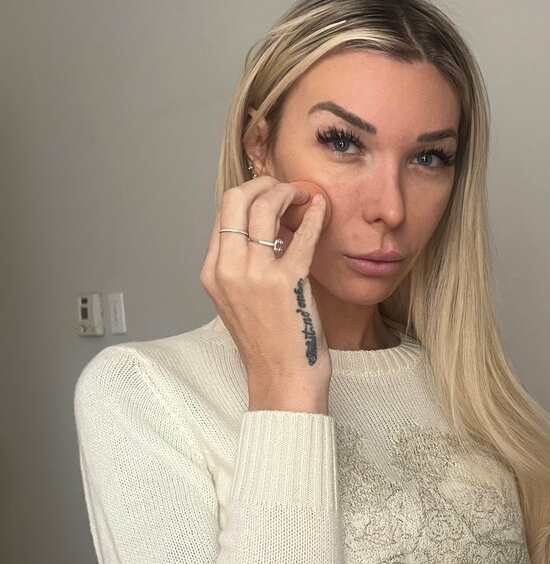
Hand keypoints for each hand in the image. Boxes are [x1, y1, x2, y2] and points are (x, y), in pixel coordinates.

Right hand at [200, 175, 332, 399]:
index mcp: (212, 273)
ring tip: (305, 196)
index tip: (270, 194)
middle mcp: (228, 270)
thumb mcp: (239, 301)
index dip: (249, 195)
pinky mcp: (287, 282)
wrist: (283, 380)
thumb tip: (264, 228)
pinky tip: (322, 209)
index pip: (223, 214)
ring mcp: (255, 275)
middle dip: (263, 183)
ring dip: (288, 193)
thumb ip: (242, 266)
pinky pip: (301, 234)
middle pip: (236, 199)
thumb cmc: (269, 344)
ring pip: (265, 207)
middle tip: (286, 188)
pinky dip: (314, 215)